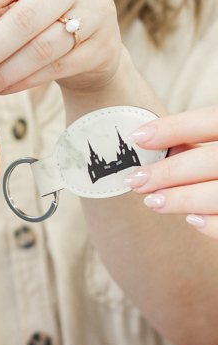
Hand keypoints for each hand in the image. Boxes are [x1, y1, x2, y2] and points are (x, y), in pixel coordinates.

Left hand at [0, 0, 120, 98]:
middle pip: (21, 20)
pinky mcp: (102, 46)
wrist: (94, 42)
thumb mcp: (15, 7)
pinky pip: (55, 69)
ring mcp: (94, 11)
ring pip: (40, 49)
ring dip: (1, 73)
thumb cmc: (41, 21)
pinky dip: (22, 82)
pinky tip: (0, 89)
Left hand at [124, 107, 217, 238]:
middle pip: (213, 161)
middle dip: (169, 172)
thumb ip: (210, 141)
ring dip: (182, 199)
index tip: (137, 137)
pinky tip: (192, 220)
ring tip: (153, 202)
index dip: (174, 127)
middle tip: (135, 181)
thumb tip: (161, 147)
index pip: (213, 120)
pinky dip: (213, 224)